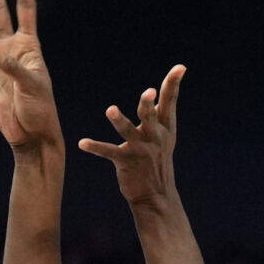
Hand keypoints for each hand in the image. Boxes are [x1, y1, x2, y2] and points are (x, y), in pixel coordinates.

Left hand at [78, 65, 184, 208]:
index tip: (180, 67)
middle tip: (148, 93)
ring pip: (128, 132)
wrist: (156, 196)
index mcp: (164, 128)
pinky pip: (108, 151)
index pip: (170, 102)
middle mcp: (154, 137)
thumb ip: (159, 117)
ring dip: (119, 121)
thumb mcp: (164, 138)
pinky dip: (95, 146)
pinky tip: (82, 143)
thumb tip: (155, 95)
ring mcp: (140, 149)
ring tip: (110, 110)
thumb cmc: (158, 162)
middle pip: (150, 116)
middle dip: (148, 105)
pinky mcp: (125, 161)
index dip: (173, 83)